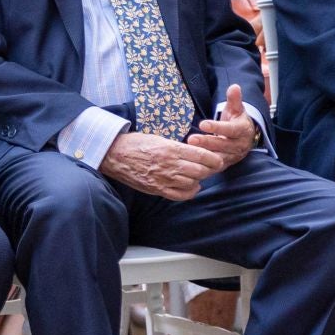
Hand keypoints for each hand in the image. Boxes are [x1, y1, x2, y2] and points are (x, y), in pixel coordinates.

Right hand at [100, 131, 223, 200]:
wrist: (115, 155)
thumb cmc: (137, 143)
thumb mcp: (160, 138)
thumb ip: (178, 147)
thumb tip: (195, 153)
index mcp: (172, 149)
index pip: (202, 155)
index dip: (214, 159)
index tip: (219, 160)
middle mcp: (170, 164)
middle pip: (200, 171)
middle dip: (209, 170)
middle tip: (211, 168)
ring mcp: (164, 179)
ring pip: (192, 183)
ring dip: (199, 180)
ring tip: (199, 175)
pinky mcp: (157, 189)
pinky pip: (180, 195)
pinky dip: (189, 192)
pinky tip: (191, 187)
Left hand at [186, 83, 255, 170]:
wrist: (245, 138)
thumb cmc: (237, 120)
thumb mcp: (237, 108)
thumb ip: (234, 99)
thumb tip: (234, 86)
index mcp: (243, 130)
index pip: (230, 129)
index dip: (217, 127)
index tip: (203, 124)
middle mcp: (239, 145)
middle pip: (222, 145)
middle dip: (206, 142)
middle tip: (191, 139)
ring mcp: (232, 156)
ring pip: (218, 156)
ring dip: (203, 153)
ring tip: (189, 148)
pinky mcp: (225, 164)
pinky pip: (214, 165)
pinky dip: (204, 163)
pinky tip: (192, 160)